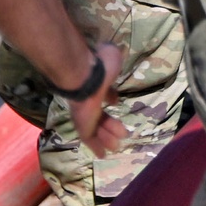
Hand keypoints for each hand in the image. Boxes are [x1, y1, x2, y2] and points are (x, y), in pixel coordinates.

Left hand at [69, 43, 127, 158]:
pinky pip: (89, 138)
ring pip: (96, 128)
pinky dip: (95, 146)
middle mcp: (89, 99)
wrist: (83, 76)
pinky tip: (102, 155)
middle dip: (109, 123)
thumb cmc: (100, 66)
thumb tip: (113, 51)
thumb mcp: (112, 57)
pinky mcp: (82, 125)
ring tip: (117, 147)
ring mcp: (84, 113)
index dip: (110, 97)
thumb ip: (112, 56)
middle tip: (122, 133)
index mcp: (96, 83)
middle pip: (100, 115)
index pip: (104, 92)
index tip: (115, 100)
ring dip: (107, 137)